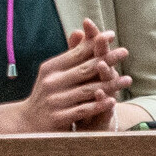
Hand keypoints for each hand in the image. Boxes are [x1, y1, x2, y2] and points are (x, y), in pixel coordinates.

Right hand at [12, 18, 129, 132]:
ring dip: (110, 84)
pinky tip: (112, 101)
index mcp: (50, 68)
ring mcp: (55, 100)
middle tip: (124, 51)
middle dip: (107, 59)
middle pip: (84, 69)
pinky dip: (98, 105)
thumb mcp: (53, 74)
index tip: (111, 34)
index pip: (76, 53)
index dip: (94, 43)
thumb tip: (80, 32)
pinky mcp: (59, 117)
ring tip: (127, 80)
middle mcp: (51, 82)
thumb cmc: (46, 94)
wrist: (27, 123)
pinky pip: (83, 109)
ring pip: (88, 90)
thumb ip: (69, 56)